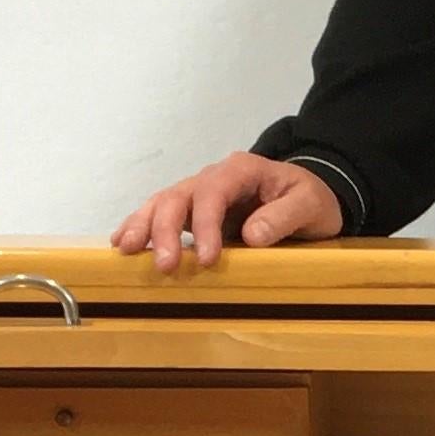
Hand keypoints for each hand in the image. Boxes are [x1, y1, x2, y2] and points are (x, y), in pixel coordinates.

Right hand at [112, 151, 345, 272]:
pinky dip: (141, 226)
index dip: (206, 224)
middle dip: (167, 229)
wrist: (312, 196)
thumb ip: (283, 217)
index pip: (213, 192)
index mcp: (241, 170)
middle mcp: (214, 177)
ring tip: (127, 250)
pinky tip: (122, 243)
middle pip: (179, 195)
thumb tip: (251, 235)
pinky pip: (162, 214)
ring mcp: (200, 193)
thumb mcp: (311, 205)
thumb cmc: (312, 200)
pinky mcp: (193, 212)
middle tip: (165, 265)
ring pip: (163, 202)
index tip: (208, 259)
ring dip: (143, 226)